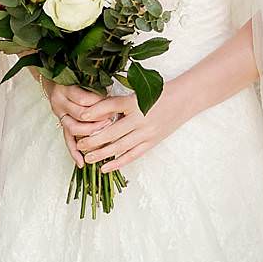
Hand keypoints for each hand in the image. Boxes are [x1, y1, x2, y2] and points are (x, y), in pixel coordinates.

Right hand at [43, 80, 115, 166]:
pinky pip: (66, 141)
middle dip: (98, 120)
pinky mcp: (61, 125)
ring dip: (90, 133)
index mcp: (67, 89)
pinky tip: (81, 162)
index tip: (114, 107)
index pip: (85, 99)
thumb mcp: (86, 81)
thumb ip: (97, 90)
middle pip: (80, 114)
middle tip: (111, 121)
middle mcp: (59, 102)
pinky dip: (74, 152)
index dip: (100, 105)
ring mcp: (59, 115)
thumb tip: (116, 105)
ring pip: (74, 129)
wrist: (54, 80)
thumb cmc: (76, 80)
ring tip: (103, 134)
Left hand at [67, 91, 181, 171]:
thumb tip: (90, 112)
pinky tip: (105, 168)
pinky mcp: (152, 142)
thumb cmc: (157, 93)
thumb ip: (114, 103)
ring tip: (87, 158)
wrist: (185, 99)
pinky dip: (118, 163)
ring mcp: (147, 132)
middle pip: (112, 132)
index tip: (79, 118)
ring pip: (121, 146)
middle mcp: (141, 119)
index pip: (110, 108)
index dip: (94, 113)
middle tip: (78, 144)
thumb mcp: (135, 93)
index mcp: (135, 103)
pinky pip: (133, 155)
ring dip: (102, 154)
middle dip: (93, 139)